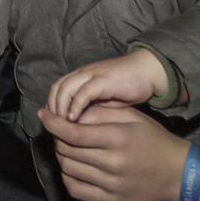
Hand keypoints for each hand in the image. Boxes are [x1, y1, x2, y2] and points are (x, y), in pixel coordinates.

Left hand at [40, 104, 190, 200]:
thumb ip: (101, 114)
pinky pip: (76, 190)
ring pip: (68, 170)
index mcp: (118, 138)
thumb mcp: (132, 117)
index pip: (73, 133)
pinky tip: (73, 167)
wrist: (179, 173)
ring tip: (68, 147)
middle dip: (57, 138)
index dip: (53, 123)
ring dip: (61, 156)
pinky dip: (68, 177)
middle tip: (61, 131)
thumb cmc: (155, 139)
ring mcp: (111, 185)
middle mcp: (112, 163)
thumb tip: (71, 114)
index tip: (43, 115)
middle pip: (67, 151)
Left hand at [46, 49, 166, 120]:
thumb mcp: (105, 100)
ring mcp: (93, 74)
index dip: (52, 108)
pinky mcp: (104, 79)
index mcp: (81, 77)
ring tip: (62, 126)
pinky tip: (74, 119)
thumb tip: (73, 125)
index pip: (56, 90)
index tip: (53, 127)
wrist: (148, 71)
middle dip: (53, 109)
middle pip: (57, 88)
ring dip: (60, 108)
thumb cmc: (127, 88)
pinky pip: (84, 91)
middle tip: (55, 129)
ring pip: (65, 88)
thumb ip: (89, 108)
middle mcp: (83, 73)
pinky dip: (75, 105)